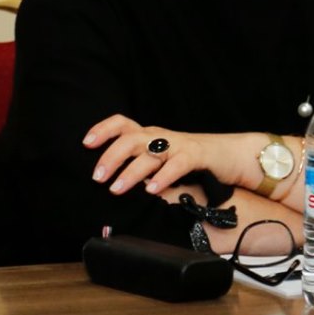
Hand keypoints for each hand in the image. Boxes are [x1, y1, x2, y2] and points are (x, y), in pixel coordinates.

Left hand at [83, 115, 258, 198]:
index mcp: (149, 134)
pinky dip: (163, 177)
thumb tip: (109, 184)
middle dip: (110, 156)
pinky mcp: (195, 156)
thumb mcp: (159, 160)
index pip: (122, 123)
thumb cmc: (189, 160)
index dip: (102, 130)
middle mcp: (160, 136)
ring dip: (131, 171)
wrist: (228, 155)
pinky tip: (151, 190)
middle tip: (96, 177)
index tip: (85, 144)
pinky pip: (177, 164)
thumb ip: (138, 167)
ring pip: (150, 152)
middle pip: (130, 139)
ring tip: (116, 188)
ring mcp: (178, 144)